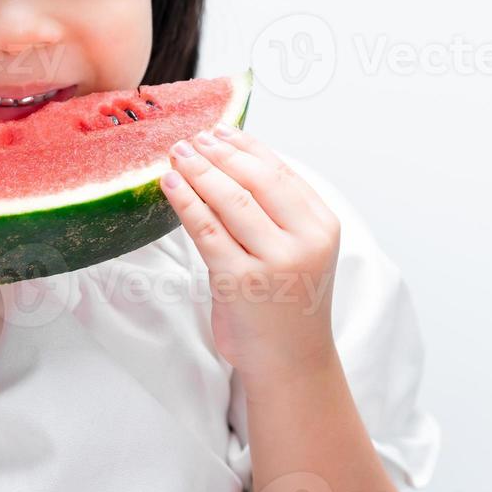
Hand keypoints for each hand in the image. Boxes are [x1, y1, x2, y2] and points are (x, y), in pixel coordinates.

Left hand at [159, 125, 340, 386]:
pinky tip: (170, 185)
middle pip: (254, 180)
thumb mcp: (298, 249)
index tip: (220, 130)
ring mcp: (273, 262)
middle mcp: (303, 241)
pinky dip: (185, 202)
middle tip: (192, 138)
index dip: (246, 147)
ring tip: (178, 154)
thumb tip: (232, 159)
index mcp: (322, 226)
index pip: (279, 171)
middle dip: (218, 154)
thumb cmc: (287, 302)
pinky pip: (206, 230)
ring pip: (229, 200)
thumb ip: (277, 211)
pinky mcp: (239, 282)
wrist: (290, 362)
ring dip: (198, 171)